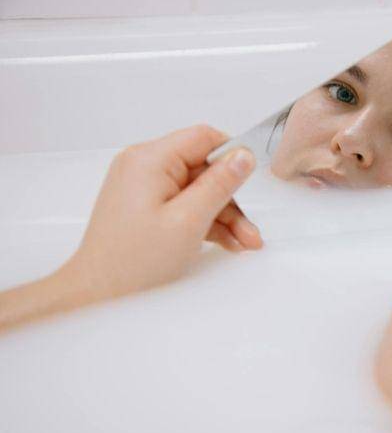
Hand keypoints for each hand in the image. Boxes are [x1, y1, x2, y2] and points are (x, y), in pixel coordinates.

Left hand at [66, 124, 261, 297]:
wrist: (99, 294)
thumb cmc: (132, 263)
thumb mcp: (189, 220)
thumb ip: (219, 184)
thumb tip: (242, 156)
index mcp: (149, 160)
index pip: (203, 138)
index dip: (232, 156)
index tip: (250, 181)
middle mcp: (144, 166)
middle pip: (203, 169)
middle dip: (230, 199)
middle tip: (249, 228)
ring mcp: (143, 186)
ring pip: (197, 190)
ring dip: (223, 215)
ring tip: (242, 242)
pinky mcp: (146, 205)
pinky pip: (184, 203)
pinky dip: (205, 221)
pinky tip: (225, 241)